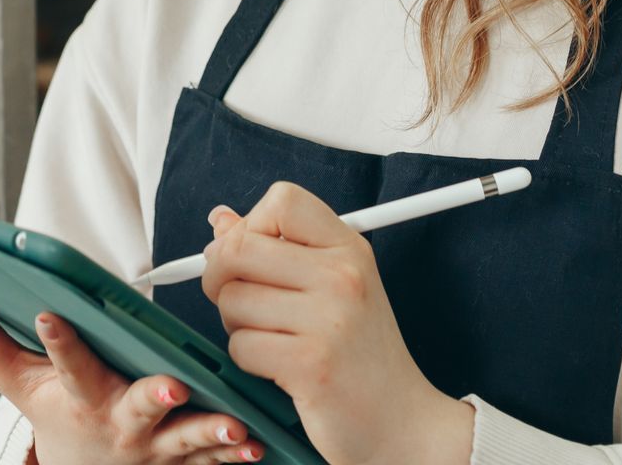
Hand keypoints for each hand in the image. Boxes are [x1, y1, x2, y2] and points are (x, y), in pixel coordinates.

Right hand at [0, 288, 265, 464]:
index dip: (56, 340)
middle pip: (135, 408)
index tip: (50, 314)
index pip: (64, 363)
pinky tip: (258, 446)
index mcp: (76, 396)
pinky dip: (235, 455)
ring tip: (236, 427)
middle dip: (151, 398)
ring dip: (210, 433)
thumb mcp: (14, 383)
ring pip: (185, 440)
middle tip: (171, 387)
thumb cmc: (54, 417)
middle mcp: (116, 423)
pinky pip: (213, 460)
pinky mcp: (184, 461)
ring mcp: (153, 447)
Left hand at [202, 183, 475, 464]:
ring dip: (236, 324)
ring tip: (272, 337)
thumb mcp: (331, 286)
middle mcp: (343, 276)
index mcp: (349, 248)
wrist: (402, 422)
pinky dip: (247, 359)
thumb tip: (219, 219)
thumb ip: (276, 248)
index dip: (251, 224)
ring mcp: (329, 319)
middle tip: (240, 299)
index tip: (254, 255)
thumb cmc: (361, 354)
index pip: (282, 200)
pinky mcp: (310, 364)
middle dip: (220, 276)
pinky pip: (240, 344)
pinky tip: (279, 366)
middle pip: (238, 247)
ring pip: (231, 299)